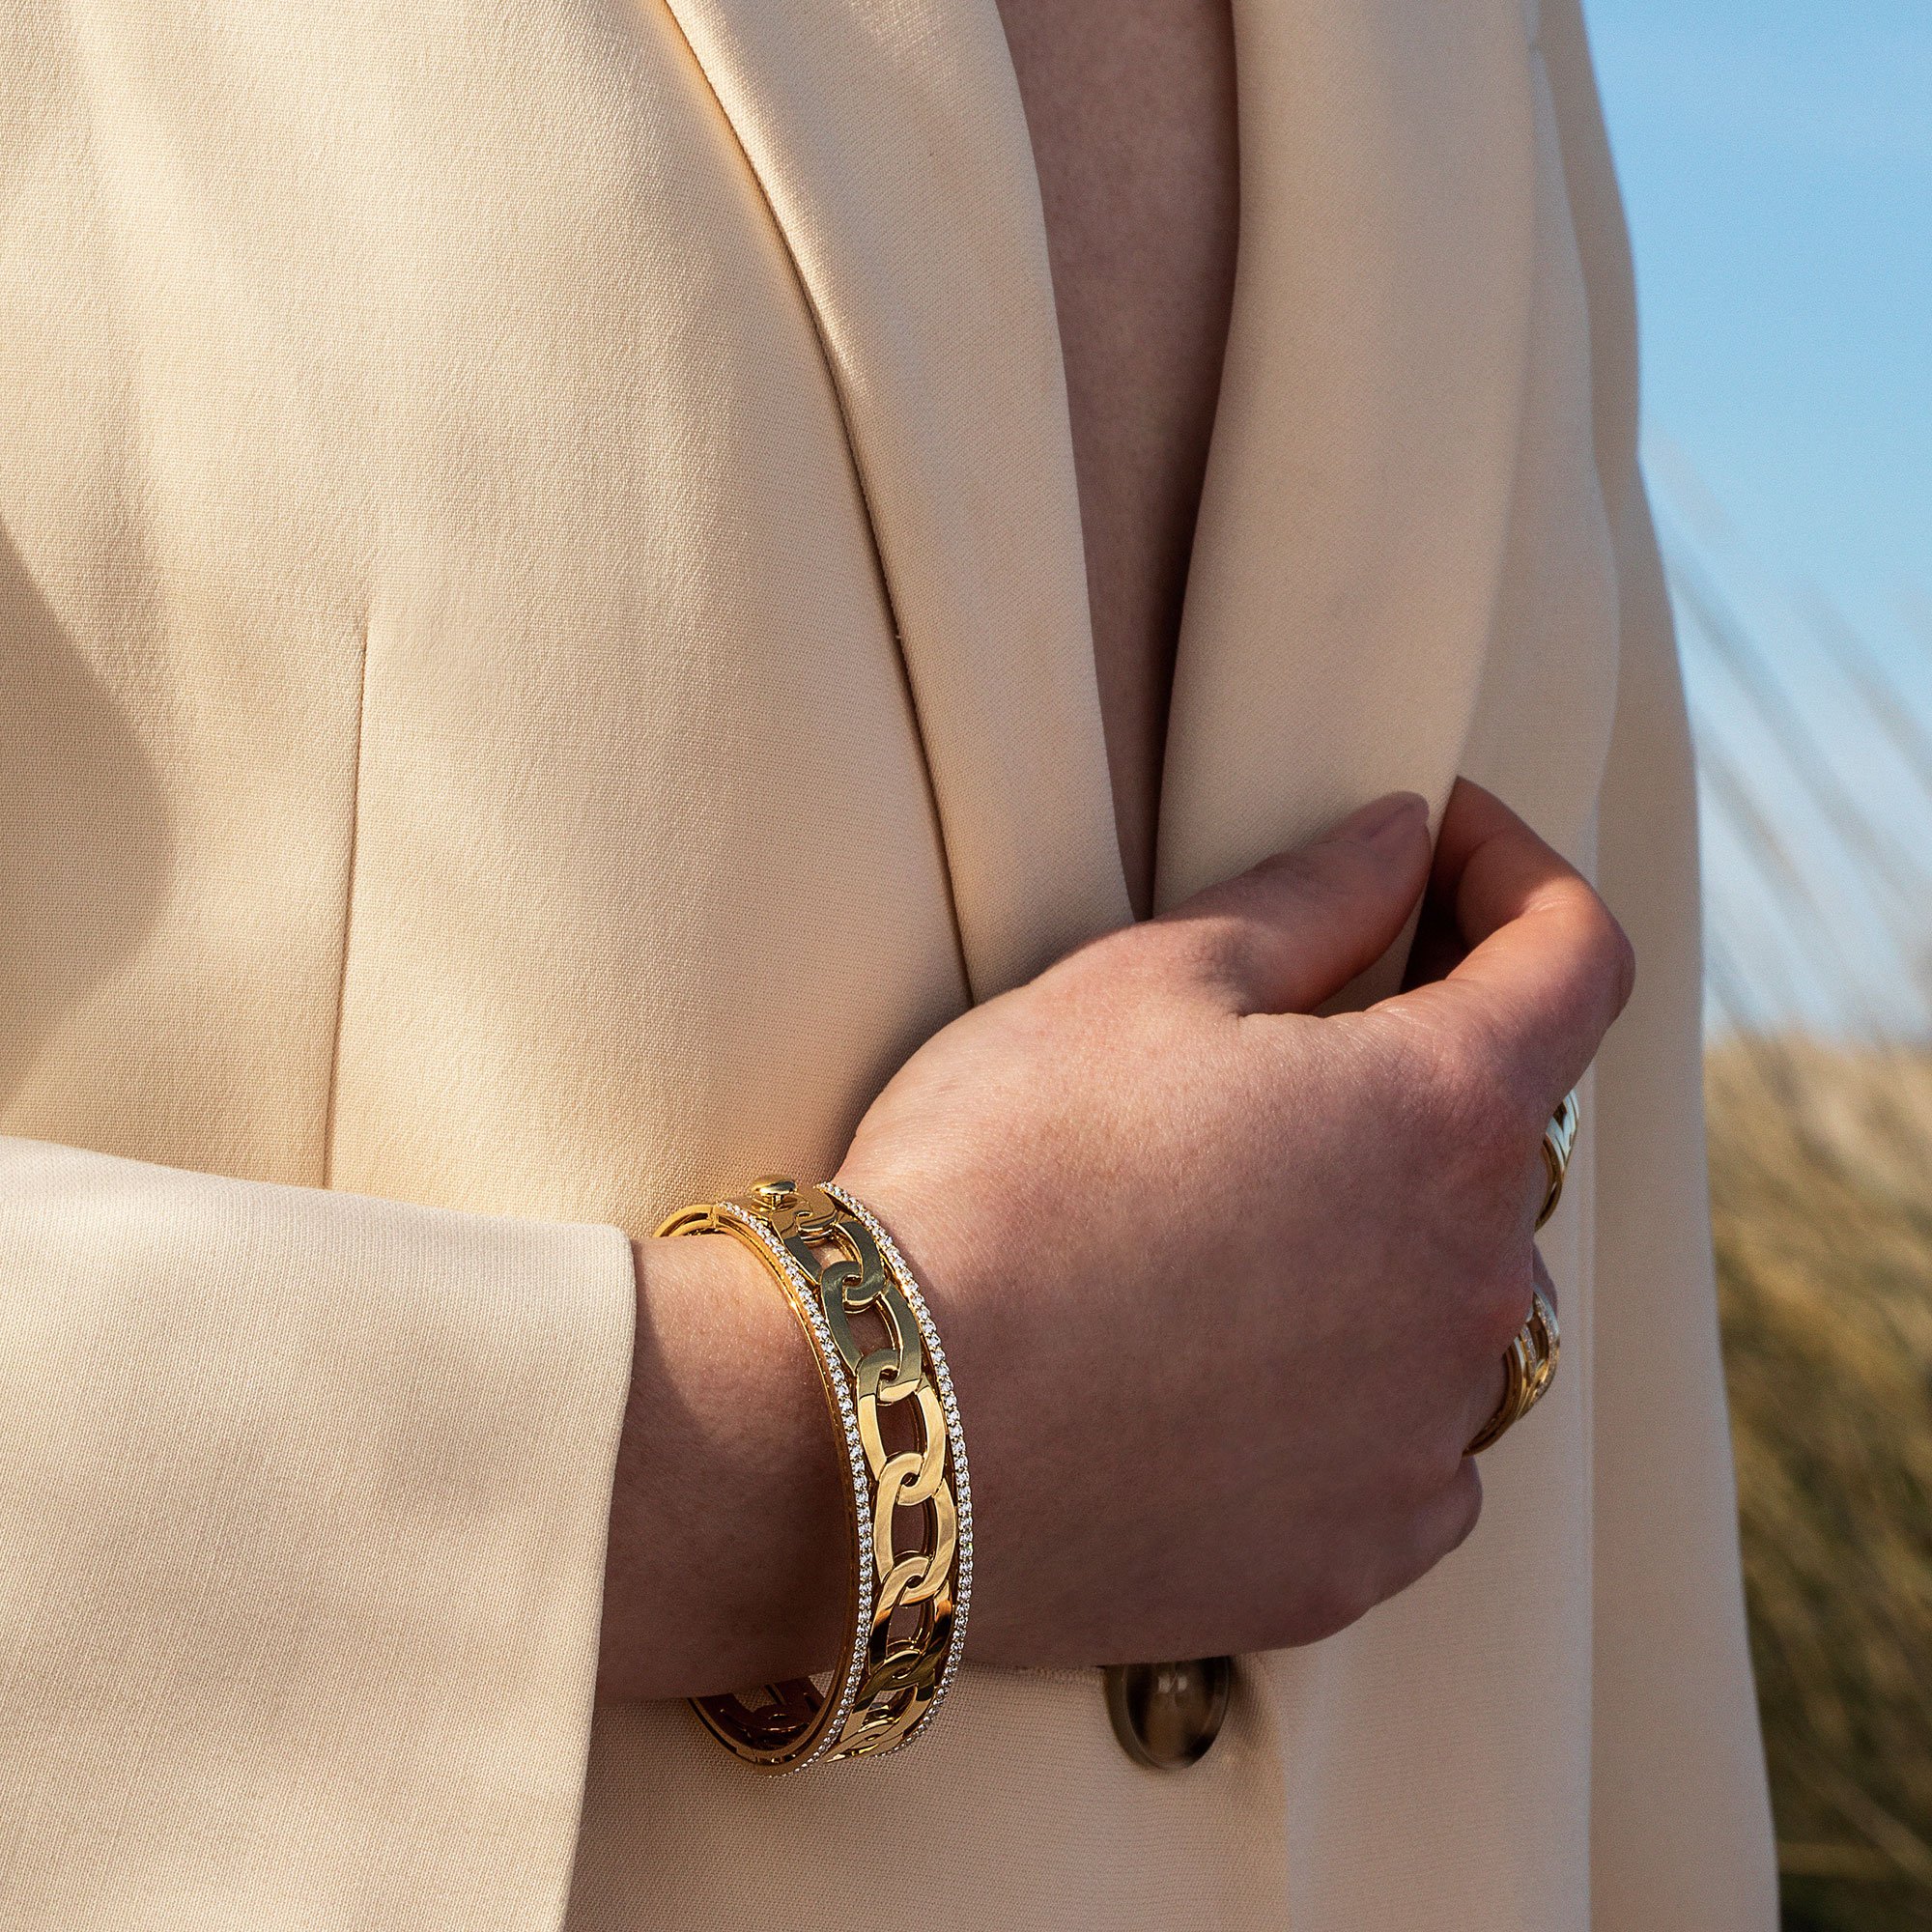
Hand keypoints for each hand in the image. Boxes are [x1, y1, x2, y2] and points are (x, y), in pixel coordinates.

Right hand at [837, 779, 1632, 1665]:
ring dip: (1383, 1242)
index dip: (1517, 873)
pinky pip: (1406, 1451)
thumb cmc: (1003, 1175)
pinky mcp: (1355, 1558)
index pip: (1575, 957)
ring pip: (1455, 1301)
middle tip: (1273, 1050)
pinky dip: (1349, 1396)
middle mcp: (1480, 1285)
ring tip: (1225, 1231)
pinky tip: (1222, 1374)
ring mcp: (1426, 1438)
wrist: (884, 1431)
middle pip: (1503, 1137)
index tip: (1439, 845)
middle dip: (1414, 1070)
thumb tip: (1403, 837)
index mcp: (1445, 1113)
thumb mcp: (1139, 982)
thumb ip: (1310, 896)